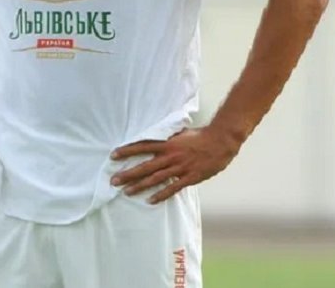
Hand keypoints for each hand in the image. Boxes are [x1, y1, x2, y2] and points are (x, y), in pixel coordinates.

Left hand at [110, 127, 239, 203]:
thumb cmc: (200, 136)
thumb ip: (167, 137)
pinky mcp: (189, 177)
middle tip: (113, 181)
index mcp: (167, 143)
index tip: (113, 155)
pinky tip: (150, 200)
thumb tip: (154, 136)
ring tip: (126, 192)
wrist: (221, 141)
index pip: (142, 146)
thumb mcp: (180, 133)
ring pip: (155, 179)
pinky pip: (172, 188)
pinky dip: (161, 195)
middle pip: (145, 166)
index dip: (127, 150)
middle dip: (128, 174)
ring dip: (140, 186)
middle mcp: (171, 156)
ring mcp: (180, 167)